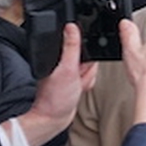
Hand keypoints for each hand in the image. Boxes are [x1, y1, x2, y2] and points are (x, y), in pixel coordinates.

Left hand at [16, 24, 99, 145]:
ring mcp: (69, 70)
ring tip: (76, 85)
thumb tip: (71, 27)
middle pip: (88, 55)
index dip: (86, 52)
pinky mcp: (73, 78)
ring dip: (86, 78)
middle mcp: (63, 60)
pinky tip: (78, 89)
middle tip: (77, 78)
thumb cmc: (56, 99)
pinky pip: (88, 76)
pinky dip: (86, 83)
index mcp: (57, 54)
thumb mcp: (67, 69)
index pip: (80, 42)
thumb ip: (71, 47)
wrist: (54, 119)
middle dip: (87, 68)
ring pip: (90, 67)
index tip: (81, 64)